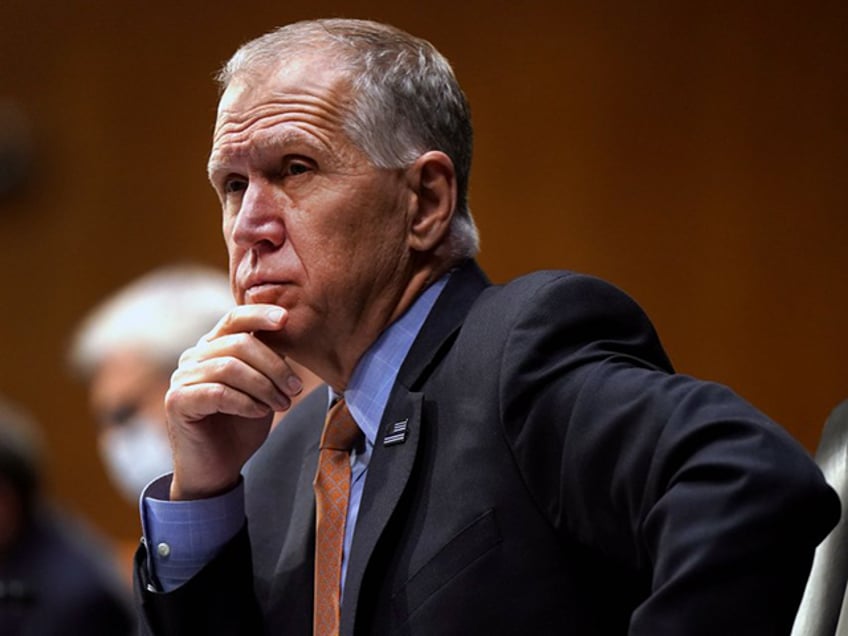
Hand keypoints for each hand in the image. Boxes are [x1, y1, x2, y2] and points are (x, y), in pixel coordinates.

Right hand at [164, 304, 301, 499]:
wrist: (217, 468)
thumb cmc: (240, 425)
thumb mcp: (262, 385)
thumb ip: (269, 357)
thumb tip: (288, 329)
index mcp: (213, 346)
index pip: (235, 318)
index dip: (260, 314)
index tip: (286, 319)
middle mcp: (194, 356)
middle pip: (240, 343)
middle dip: (274, 366)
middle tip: (295, 389)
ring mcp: (181, 377)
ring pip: (230, 367)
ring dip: (264, 386)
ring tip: (281, 404)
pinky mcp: (176, 401)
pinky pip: (217, 392)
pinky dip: (245, 402)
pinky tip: (259, 412)